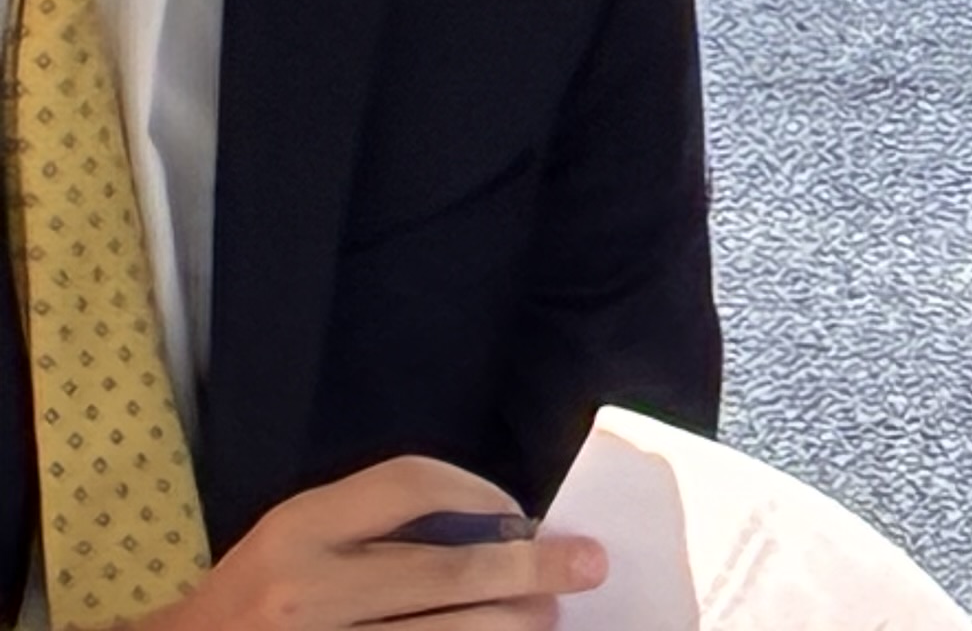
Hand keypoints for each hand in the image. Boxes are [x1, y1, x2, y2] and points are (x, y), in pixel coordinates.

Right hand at [144, 456, 607, 630]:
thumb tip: (503, 532)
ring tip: (546, 619)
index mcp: (297, 531)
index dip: (482, 495)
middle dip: (530, 570)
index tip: (521, 516)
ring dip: (511, 627)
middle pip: (446, 575)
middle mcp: (305, 595)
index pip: (412, 484)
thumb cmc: (255, 599)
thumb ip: (381, 527)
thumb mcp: (298, 540)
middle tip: (586, 565)